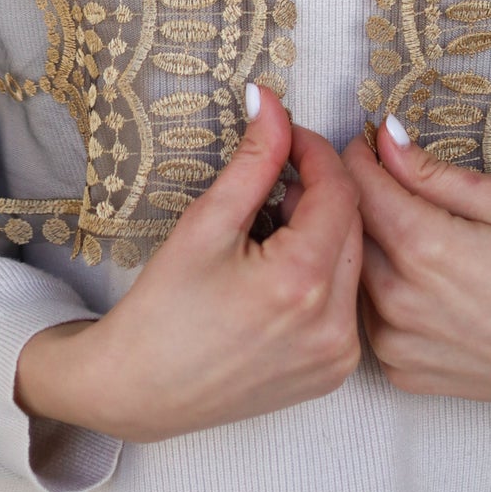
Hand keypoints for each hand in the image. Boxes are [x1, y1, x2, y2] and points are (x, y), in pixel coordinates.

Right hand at [16, 86, 362, 441]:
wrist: (138, 390)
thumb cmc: (162, 307)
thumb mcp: (206, 222)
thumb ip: (253, 159)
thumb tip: (273, 101)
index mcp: (301, 283)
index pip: (338, 191)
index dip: (314, 152)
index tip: (286, 133)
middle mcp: (333, 326)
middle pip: (352, 225)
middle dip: (318, 190)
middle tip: (271, 181)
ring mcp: (336, 356)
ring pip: (351, 262)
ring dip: (322, 231)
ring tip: (268, 229)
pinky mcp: (331, 373)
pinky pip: (344, 301)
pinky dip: (322, 274)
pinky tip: (278, 272)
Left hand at [342, 117, 490, 416]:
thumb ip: (434, 171)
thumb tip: (385, 136)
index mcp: (422, 245)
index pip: (358, 183)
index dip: (359, 155)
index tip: (370, 144)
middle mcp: (397, 297)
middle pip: (349, 229)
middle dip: (362, 200)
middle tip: (394, 187)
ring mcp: (395, 341)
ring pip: (355, 275)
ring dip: (370, 249)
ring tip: (416, 239)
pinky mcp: (400, 372)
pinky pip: (372, 318)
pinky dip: (384, 296)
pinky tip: (423, 288)